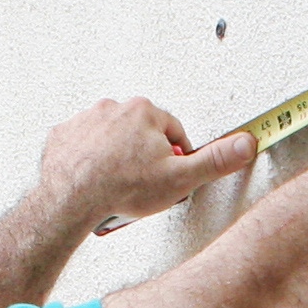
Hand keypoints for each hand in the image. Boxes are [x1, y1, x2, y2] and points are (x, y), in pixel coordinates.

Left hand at [40, 96, 256, 229]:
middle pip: (140, 134)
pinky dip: (88, 161)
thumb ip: (215, 160)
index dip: (175, 157)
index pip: (173, 132)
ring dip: (116, 158)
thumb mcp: (181, 178)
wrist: (71, 199)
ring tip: (117, 187)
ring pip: (110, 139)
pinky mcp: (62, 135)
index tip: (170, 175)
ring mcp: (84, 120)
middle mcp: (113, 108)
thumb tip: (245, 144)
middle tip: (142, 186)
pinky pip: (82, 146)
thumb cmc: (122, 188)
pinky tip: (93, 181)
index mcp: (145, 112)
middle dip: (144, 158)